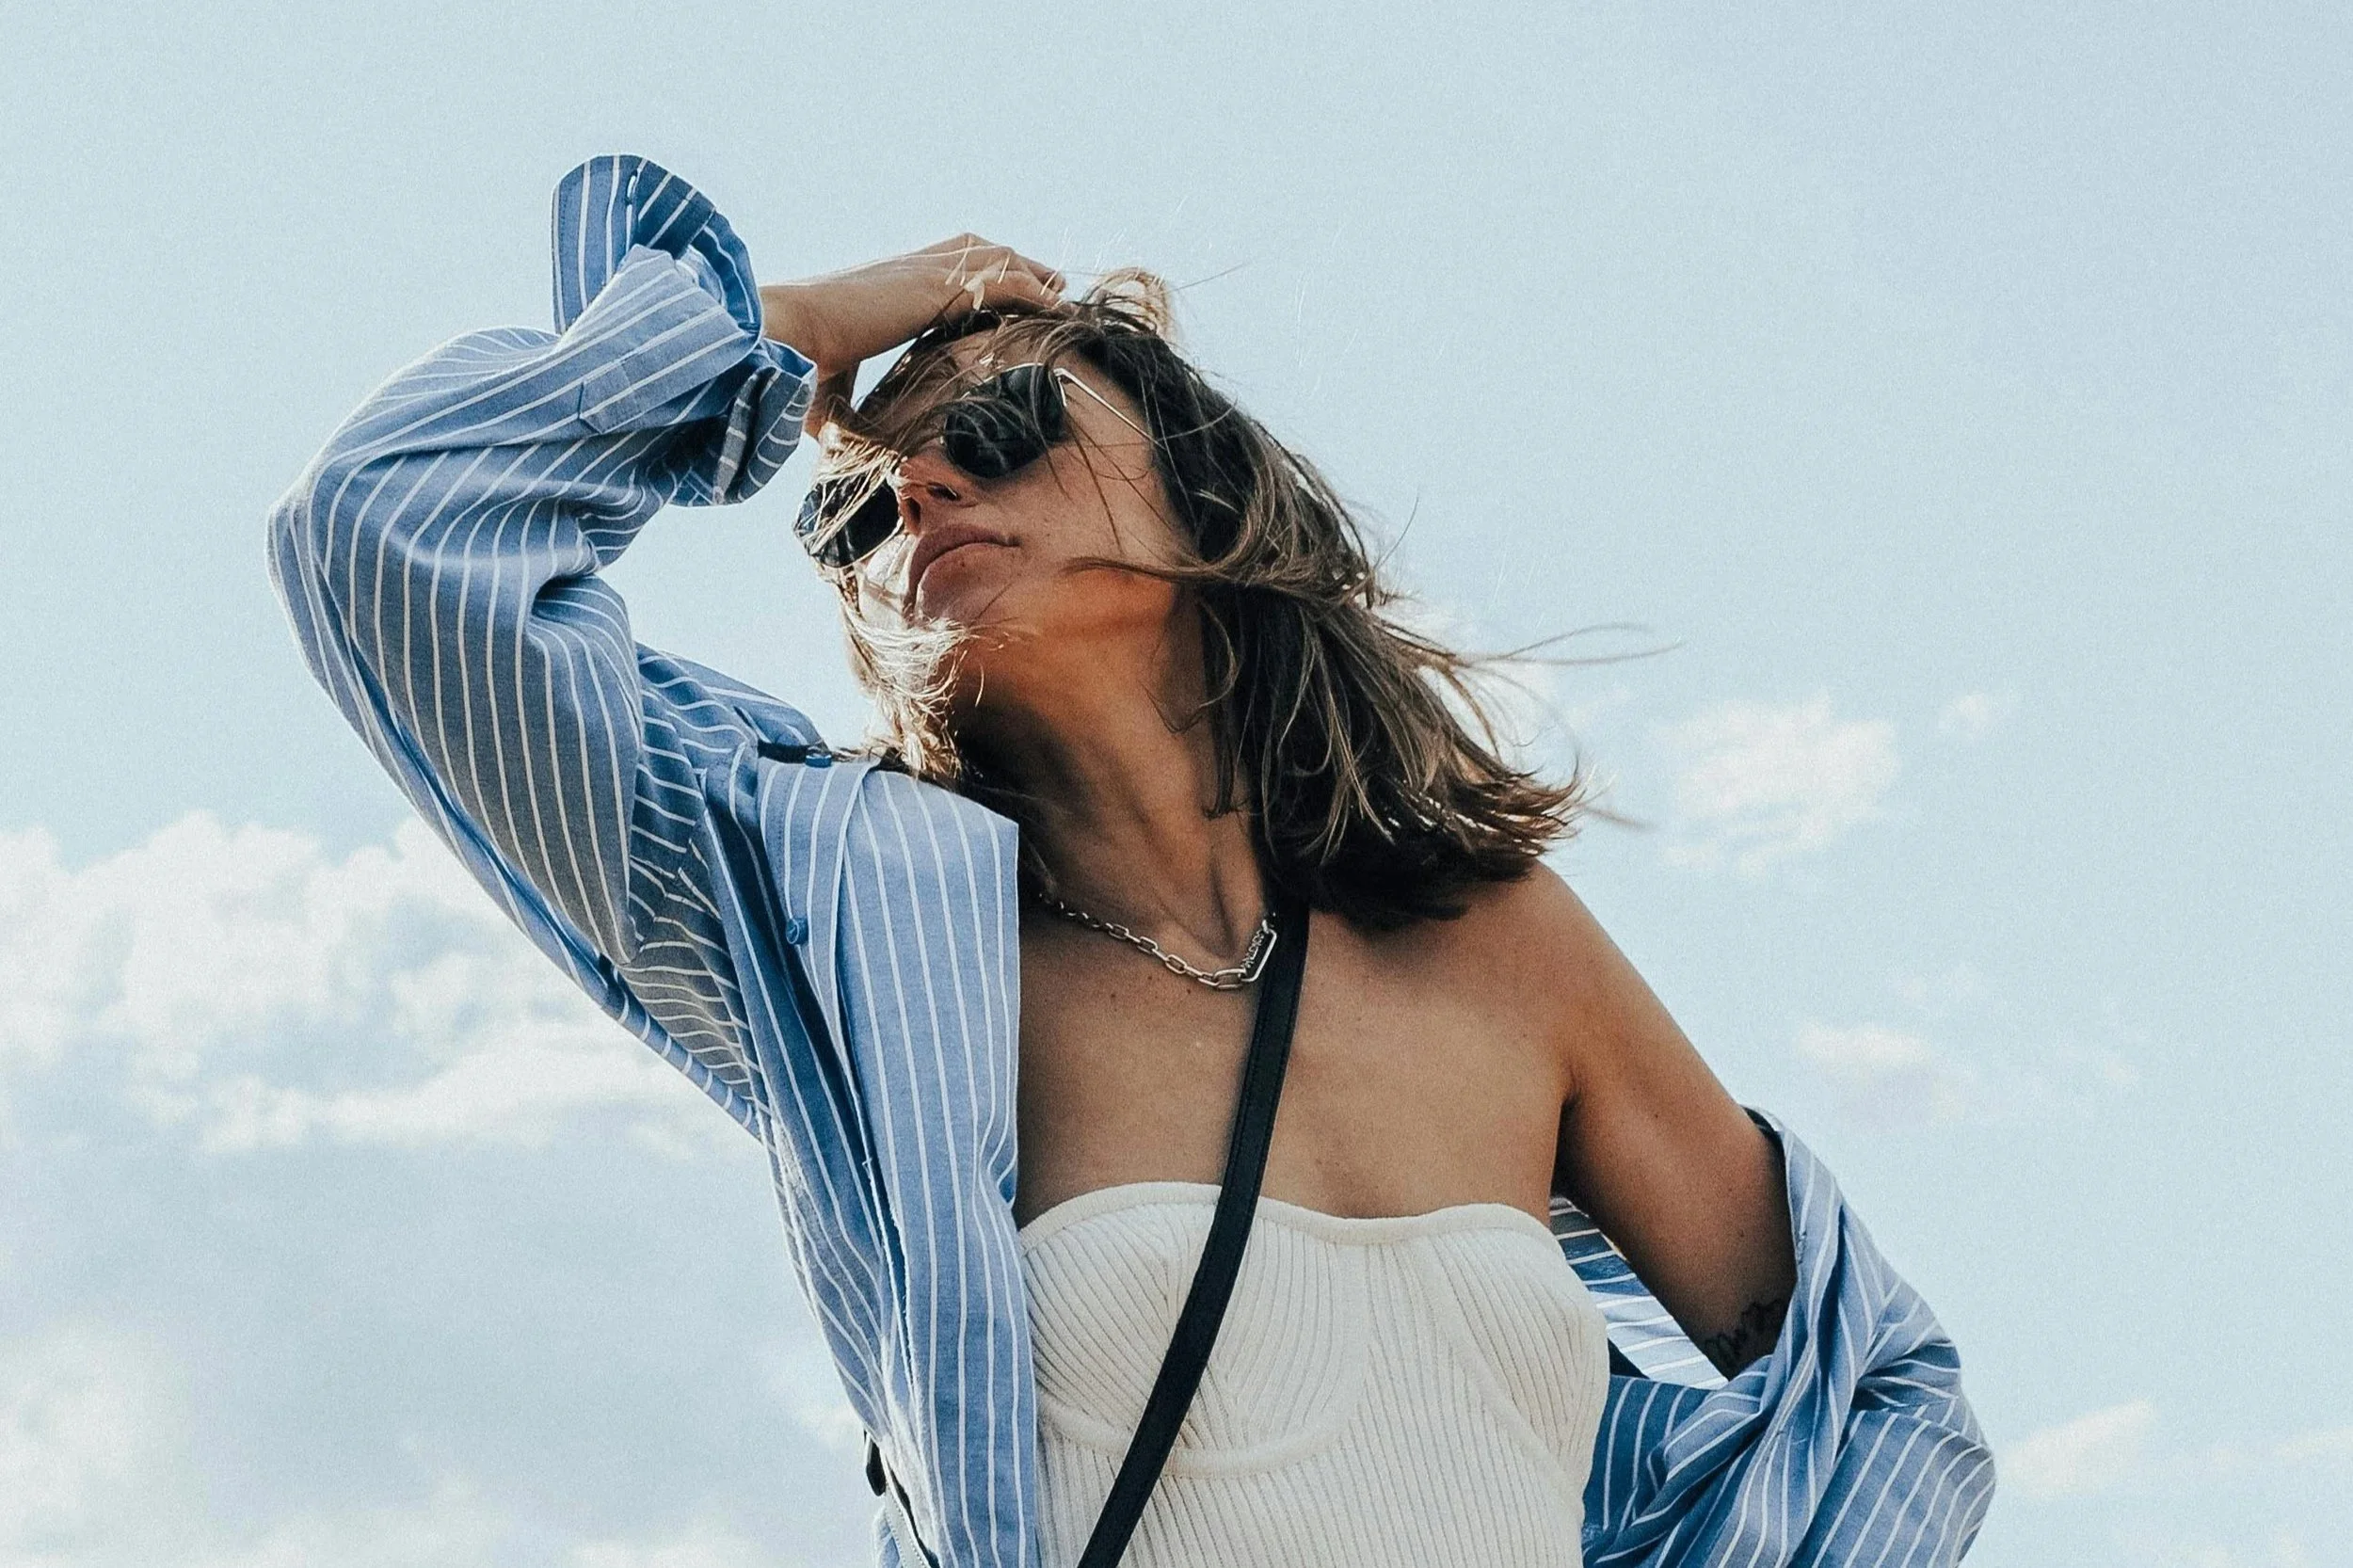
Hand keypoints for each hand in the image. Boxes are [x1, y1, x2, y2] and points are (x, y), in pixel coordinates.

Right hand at [759, 235, 1066, 437]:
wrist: (788, 333)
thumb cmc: (795, 364)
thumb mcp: (826, 394)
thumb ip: (842, 412)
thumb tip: (838, 451)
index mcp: (883, 284)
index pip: (939, 267)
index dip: (971, 275)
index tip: (996, 293)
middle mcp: (907, 269)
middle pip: (974, 250)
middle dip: (1012, 263)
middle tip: (1046, 284)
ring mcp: (924, 273)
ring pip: (995, 258)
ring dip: (1031, 272)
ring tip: (1061, 291)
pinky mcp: (938, 288)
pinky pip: (1004, 282)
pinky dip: (1034, 292)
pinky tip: (1057, 304)